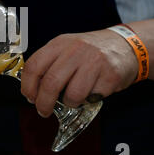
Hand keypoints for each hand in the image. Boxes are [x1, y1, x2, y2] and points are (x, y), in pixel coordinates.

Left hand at [21, 29, 138, 117]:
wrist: (126, 44)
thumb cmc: (90, 51)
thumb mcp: (66, 48)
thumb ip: (50, 64)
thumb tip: (32, 89)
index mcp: (60, 43)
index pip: (34, 66)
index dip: (28, 85)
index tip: (29, 96)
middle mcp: (75, 50)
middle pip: (51, 83)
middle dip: (44, 103)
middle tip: (43, 111)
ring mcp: (94, 61)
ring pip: (72, 94)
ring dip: (70, 103)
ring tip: (74, 99)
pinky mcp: (111, 75)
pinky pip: (93, 97)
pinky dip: (89, 100)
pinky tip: (92, 91)